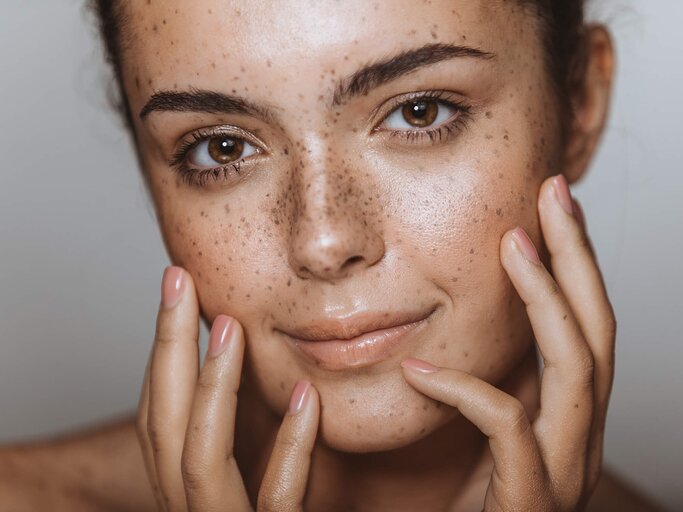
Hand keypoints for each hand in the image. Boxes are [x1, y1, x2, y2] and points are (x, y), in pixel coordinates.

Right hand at [136, 267, 319, 511]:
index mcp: (190, 495)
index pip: (161, 420)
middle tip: (177, 281)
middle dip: (167, 349)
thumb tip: (268, 373)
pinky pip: (274, 503)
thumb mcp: (257, 484)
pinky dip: (288, 450)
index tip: (178, 295)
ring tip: (227, 325)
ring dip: (210, 388)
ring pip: (198, 461)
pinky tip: (304, 399)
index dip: (162, 357)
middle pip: (163, 427)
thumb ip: (257, 441)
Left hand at [400, 174, 615, 510]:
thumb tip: (467, 338)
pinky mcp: (527, 505)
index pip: (585, 329)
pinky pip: (509, 431)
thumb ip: (484, 392)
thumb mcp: (482, 442)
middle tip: (555, 193)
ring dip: (549, 301)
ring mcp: (560, 475)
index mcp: (566, 422)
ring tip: (513, 243)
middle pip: (598, 334)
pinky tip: (420, 369)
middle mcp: (577, 443)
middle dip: (579, 259)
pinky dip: (467, 391)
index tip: (550, 208)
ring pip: (576, 371)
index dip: (575, 266)